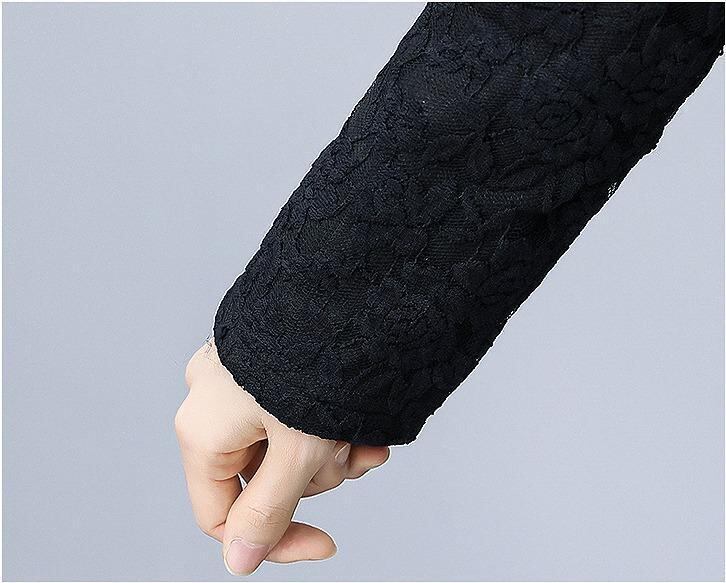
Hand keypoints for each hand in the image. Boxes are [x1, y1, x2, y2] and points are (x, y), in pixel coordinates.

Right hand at [175, 340, 389, 574]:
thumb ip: (267, 510)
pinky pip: (294, 414)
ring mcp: (242, 381)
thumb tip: (238, 562)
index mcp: (202, 429)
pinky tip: (362, 420)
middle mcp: (213, 403)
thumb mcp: (297, 451)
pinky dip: (329, 424)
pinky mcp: (271, 365)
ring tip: (363, 432)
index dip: (275, 539)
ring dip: (330, 451)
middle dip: (315, 478)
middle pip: (262, 480)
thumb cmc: (316, 363)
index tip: (326, 542)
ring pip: (284, 449)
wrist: (348, 290)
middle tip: (352, 458)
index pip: (221, 515)